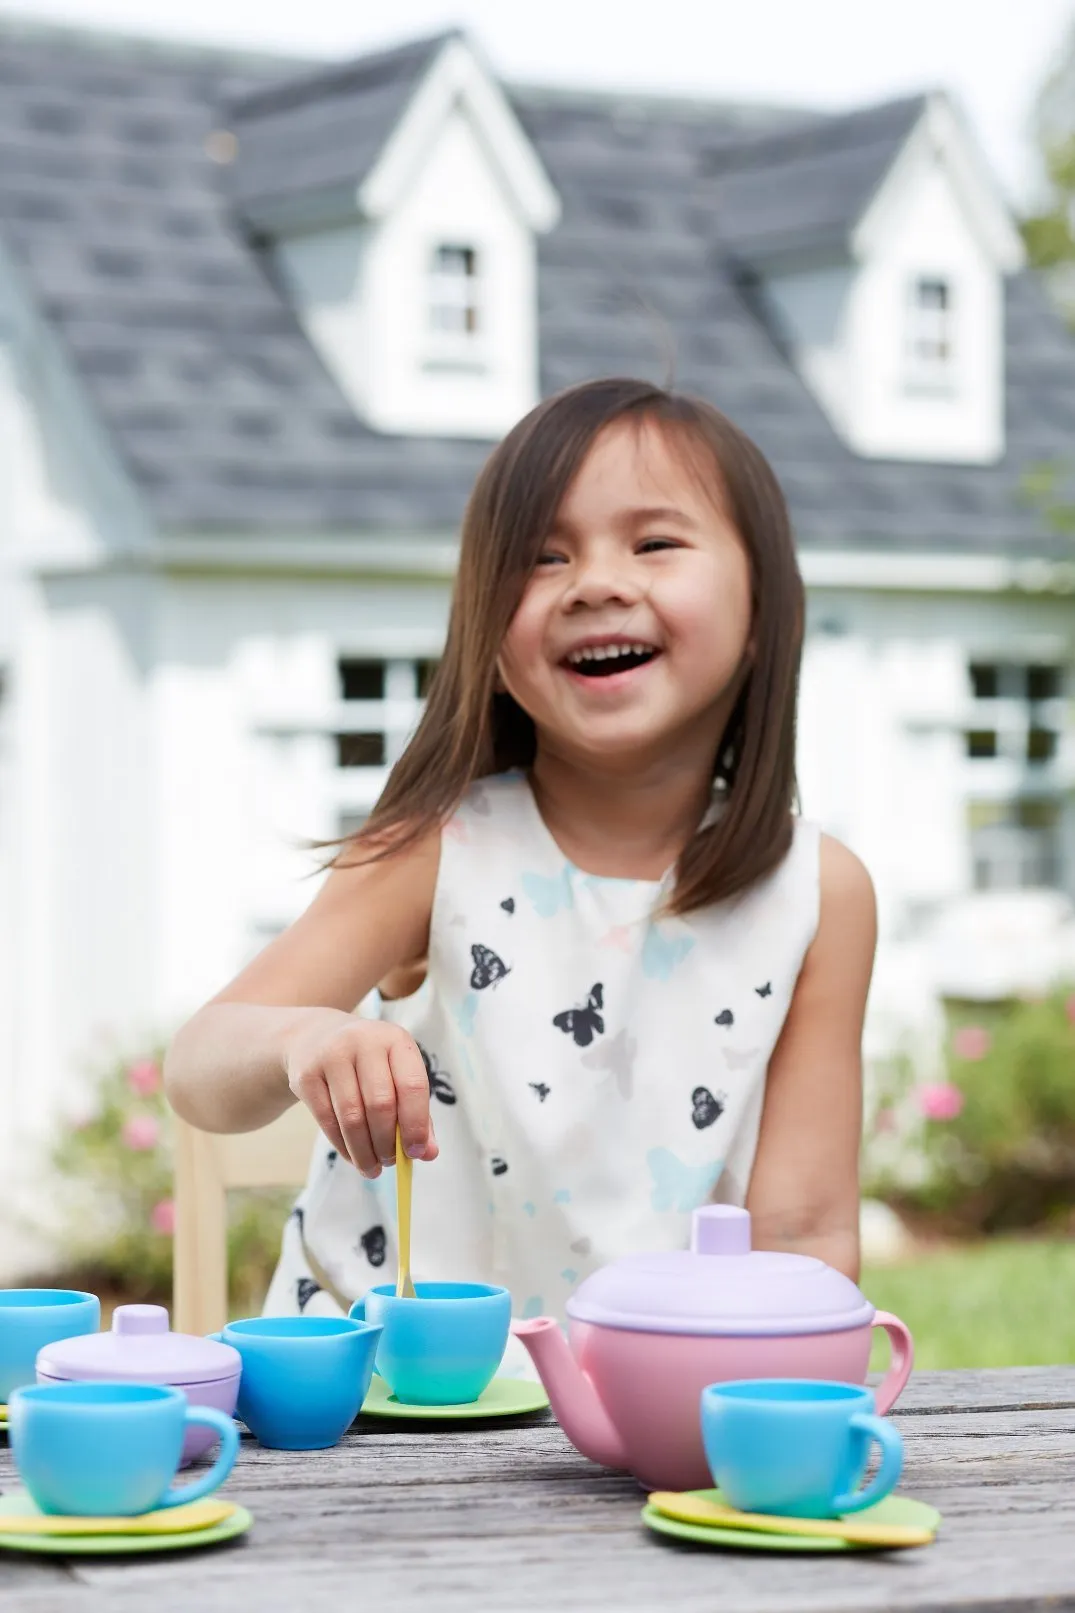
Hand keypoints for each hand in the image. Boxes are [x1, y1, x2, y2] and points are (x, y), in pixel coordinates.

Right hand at [284, 1009, 437, 1177]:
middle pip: (380, 1104)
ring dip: (364, 1151)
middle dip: (387, 1142)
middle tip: (390, 1162)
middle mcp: (364, 1041)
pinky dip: (343, 1146)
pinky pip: (327, 1120)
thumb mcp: (397, 1073)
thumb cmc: (369, 1063)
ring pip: (351, 1116)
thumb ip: (418, 1112)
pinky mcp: (306, 1075)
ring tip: (372, 1167)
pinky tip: (352, 1156)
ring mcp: (331, 1056)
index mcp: (396, 1040)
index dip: (416, 1124)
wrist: (316, 1037)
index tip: (416, 1153)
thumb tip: (428, 1153)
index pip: (412, 1086)